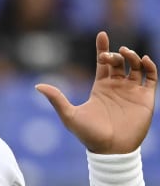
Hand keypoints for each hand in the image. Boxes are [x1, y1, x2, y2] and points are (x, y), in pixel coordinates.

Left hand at [36, 31, 156, 153]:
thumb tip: (37, 85)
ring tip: (126, 54)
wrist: (111, 151)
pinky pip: (151, 77)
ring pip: (135, 66)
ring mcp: (132, 92)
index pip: (103, 63)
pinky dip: (149, 66)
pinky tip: (143, 60)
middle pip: (119, 62)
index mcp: (100, 88)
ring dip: (132, 56)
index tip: (102, 34)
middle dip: (115, 54)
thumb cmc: (88, 135)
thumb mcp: (69, 115)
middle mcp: (117, 87)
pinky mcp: (146, 98)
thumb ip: (56, 99)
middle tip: (110, 55)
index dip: (103, 48)